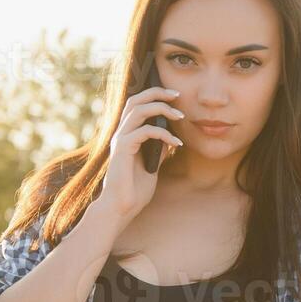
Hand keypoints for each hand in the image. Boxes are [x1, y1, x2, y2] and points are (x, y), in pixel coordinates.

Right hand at [96, 84, 185, 224]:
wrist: (121, 208)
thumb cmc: (134, 190)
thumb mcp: (152, 166)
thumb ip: (157, 150)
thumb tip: (169, 138)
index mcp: (126, 135)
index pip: (137, 105)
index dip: (154, 96)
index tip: (175, 97)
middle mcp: (121, 134)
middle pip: (135, 100)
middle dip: (157, 93)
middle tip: (177, 95)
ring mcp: (120, 140)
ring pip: (138, 110)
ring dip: (162, 109)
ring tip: (181, 116)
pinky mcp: (122, 149)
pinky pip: (144, 132)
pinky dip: (163, 134)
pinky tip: (176, 142)